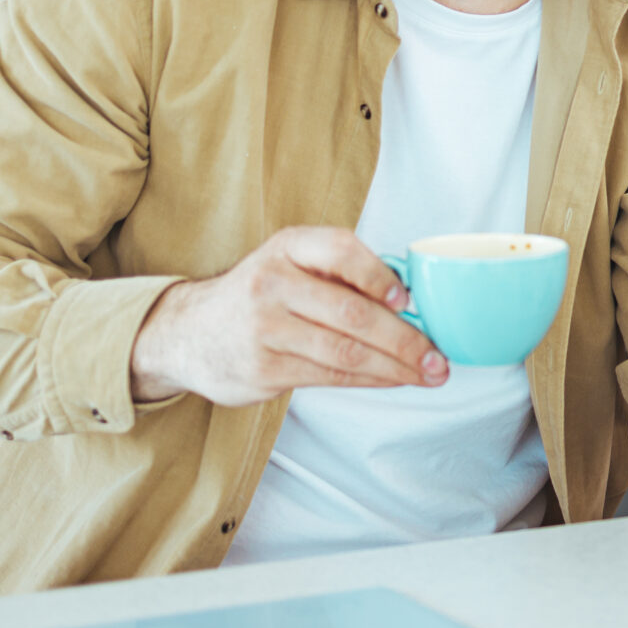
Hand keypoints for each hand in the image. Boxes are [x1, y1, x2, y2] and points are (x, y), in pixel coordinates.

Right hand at [129, 225, 447, 403]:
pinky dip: (369, 379)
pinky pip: (329, 376)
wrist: (188, 332)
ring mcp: (265, 329)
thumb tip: (413, 300)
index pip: (342, 250)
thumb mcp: (289, 263)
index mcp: (287, 247)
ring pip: (345, 352)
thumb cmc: (258, 295)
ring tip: (427, 374)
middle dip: (405, 340)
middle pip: (352, 313)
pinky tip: (393, 379)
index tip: (410, 301)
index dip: (381, 276)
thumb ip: (339, 273)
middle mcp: (272, 283)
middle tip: (438, 358)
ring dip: (395, 367)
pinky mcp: (263, 369)